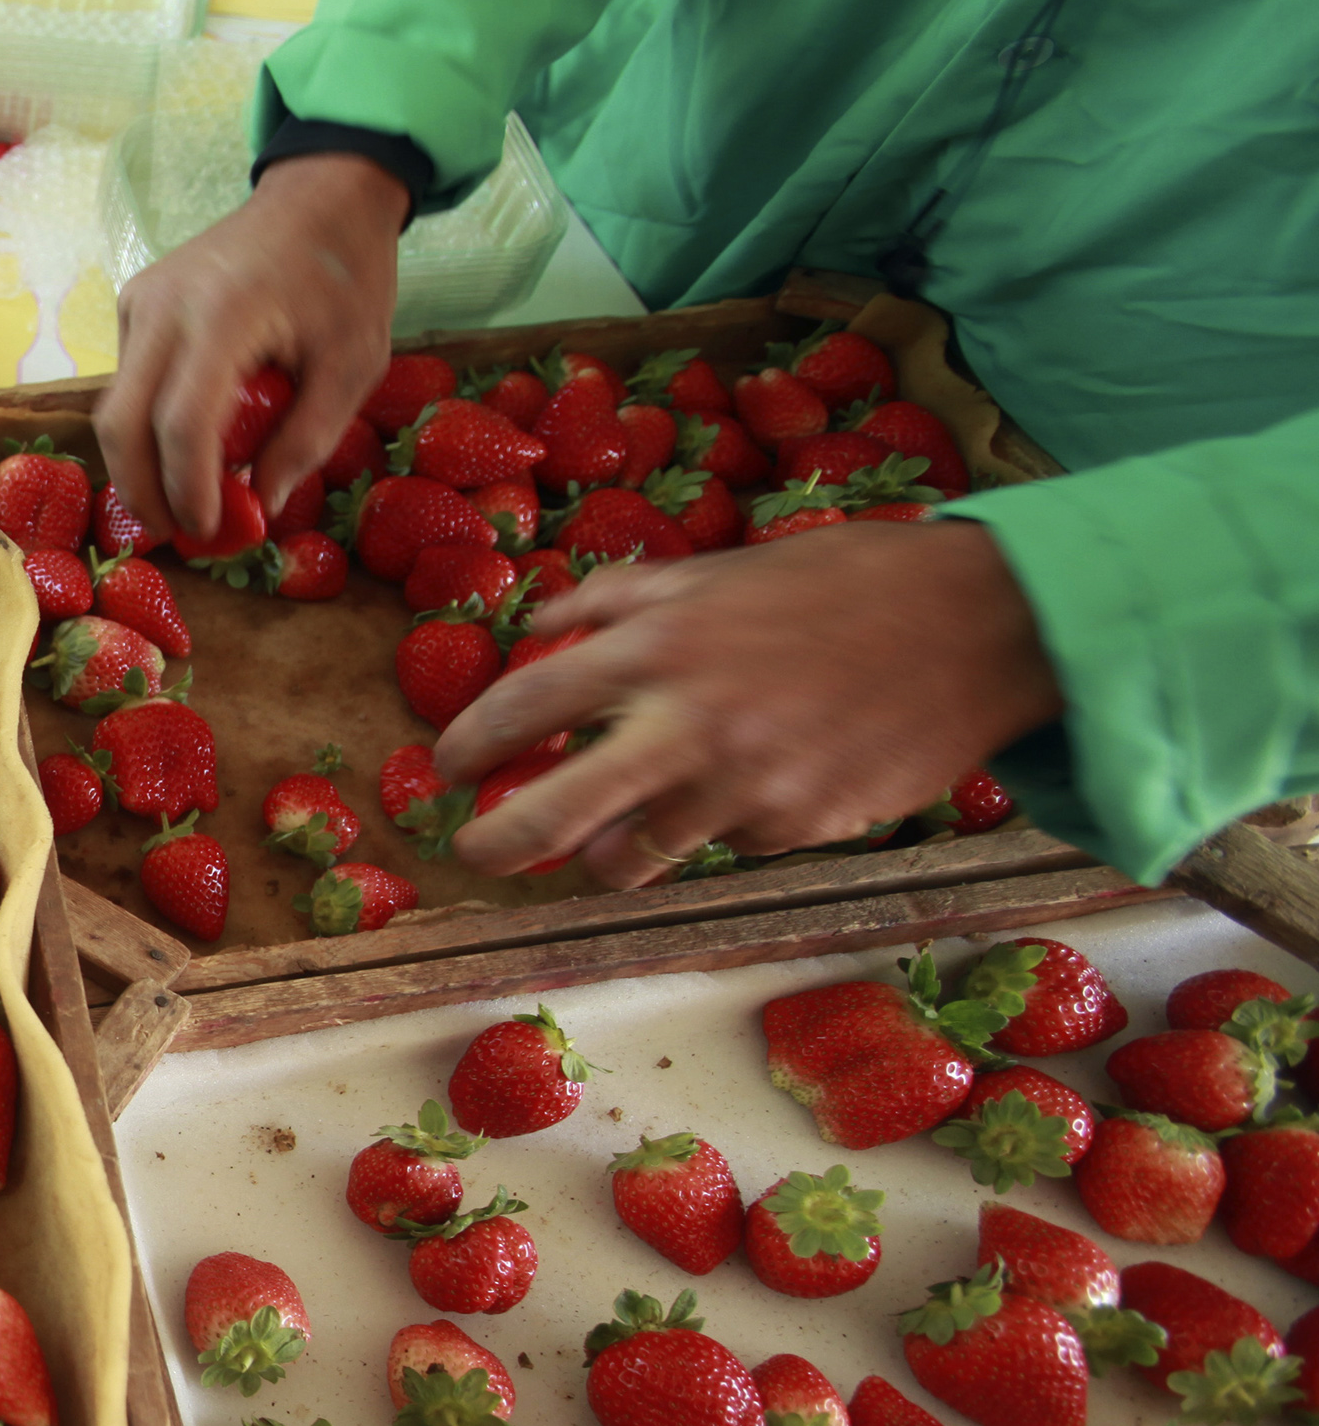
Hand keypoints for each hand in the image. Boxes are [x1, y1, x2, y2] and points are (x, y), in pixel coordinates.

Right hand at [94, 153, 408, 548]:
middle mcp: (164, 305)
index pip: (181, 422)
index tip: (211, 529)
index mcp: (223, 315)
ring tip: (184, 500)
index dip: (188, 489)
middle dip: (142, 490)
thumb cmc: (345, 277)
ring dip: (142, 463)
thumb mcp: (353, 365)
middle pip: (121, 422)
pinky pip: (128, 382)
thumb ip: (307, 440)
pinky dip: (148, 426)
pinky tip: (187, 445)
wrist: (319, 196)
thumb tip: (262, 505)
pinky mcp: (136, 304)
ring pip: (116, 406)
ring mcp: (140, 301)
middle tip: (177, 534)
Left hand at [433, 520, 1064, 885]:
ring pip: (633, 856)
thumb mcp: (721, 569)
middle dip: (496, 843)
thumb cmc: (845, 582)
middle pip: (553, 815)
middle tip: (471, 850)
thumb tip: (541, 624)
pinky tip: (757, 779)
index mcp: (659, 647)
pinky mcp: (797, 829)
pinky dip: (719, 823)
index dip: (469, 743)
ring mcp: (745, 788)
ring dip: (609, 849)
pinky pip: (725, 844)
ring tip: (610, 830)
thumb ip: (622, 599)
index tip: (443, 767)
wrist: (982, 625)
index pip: (525, 706)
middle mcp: (689, 725)